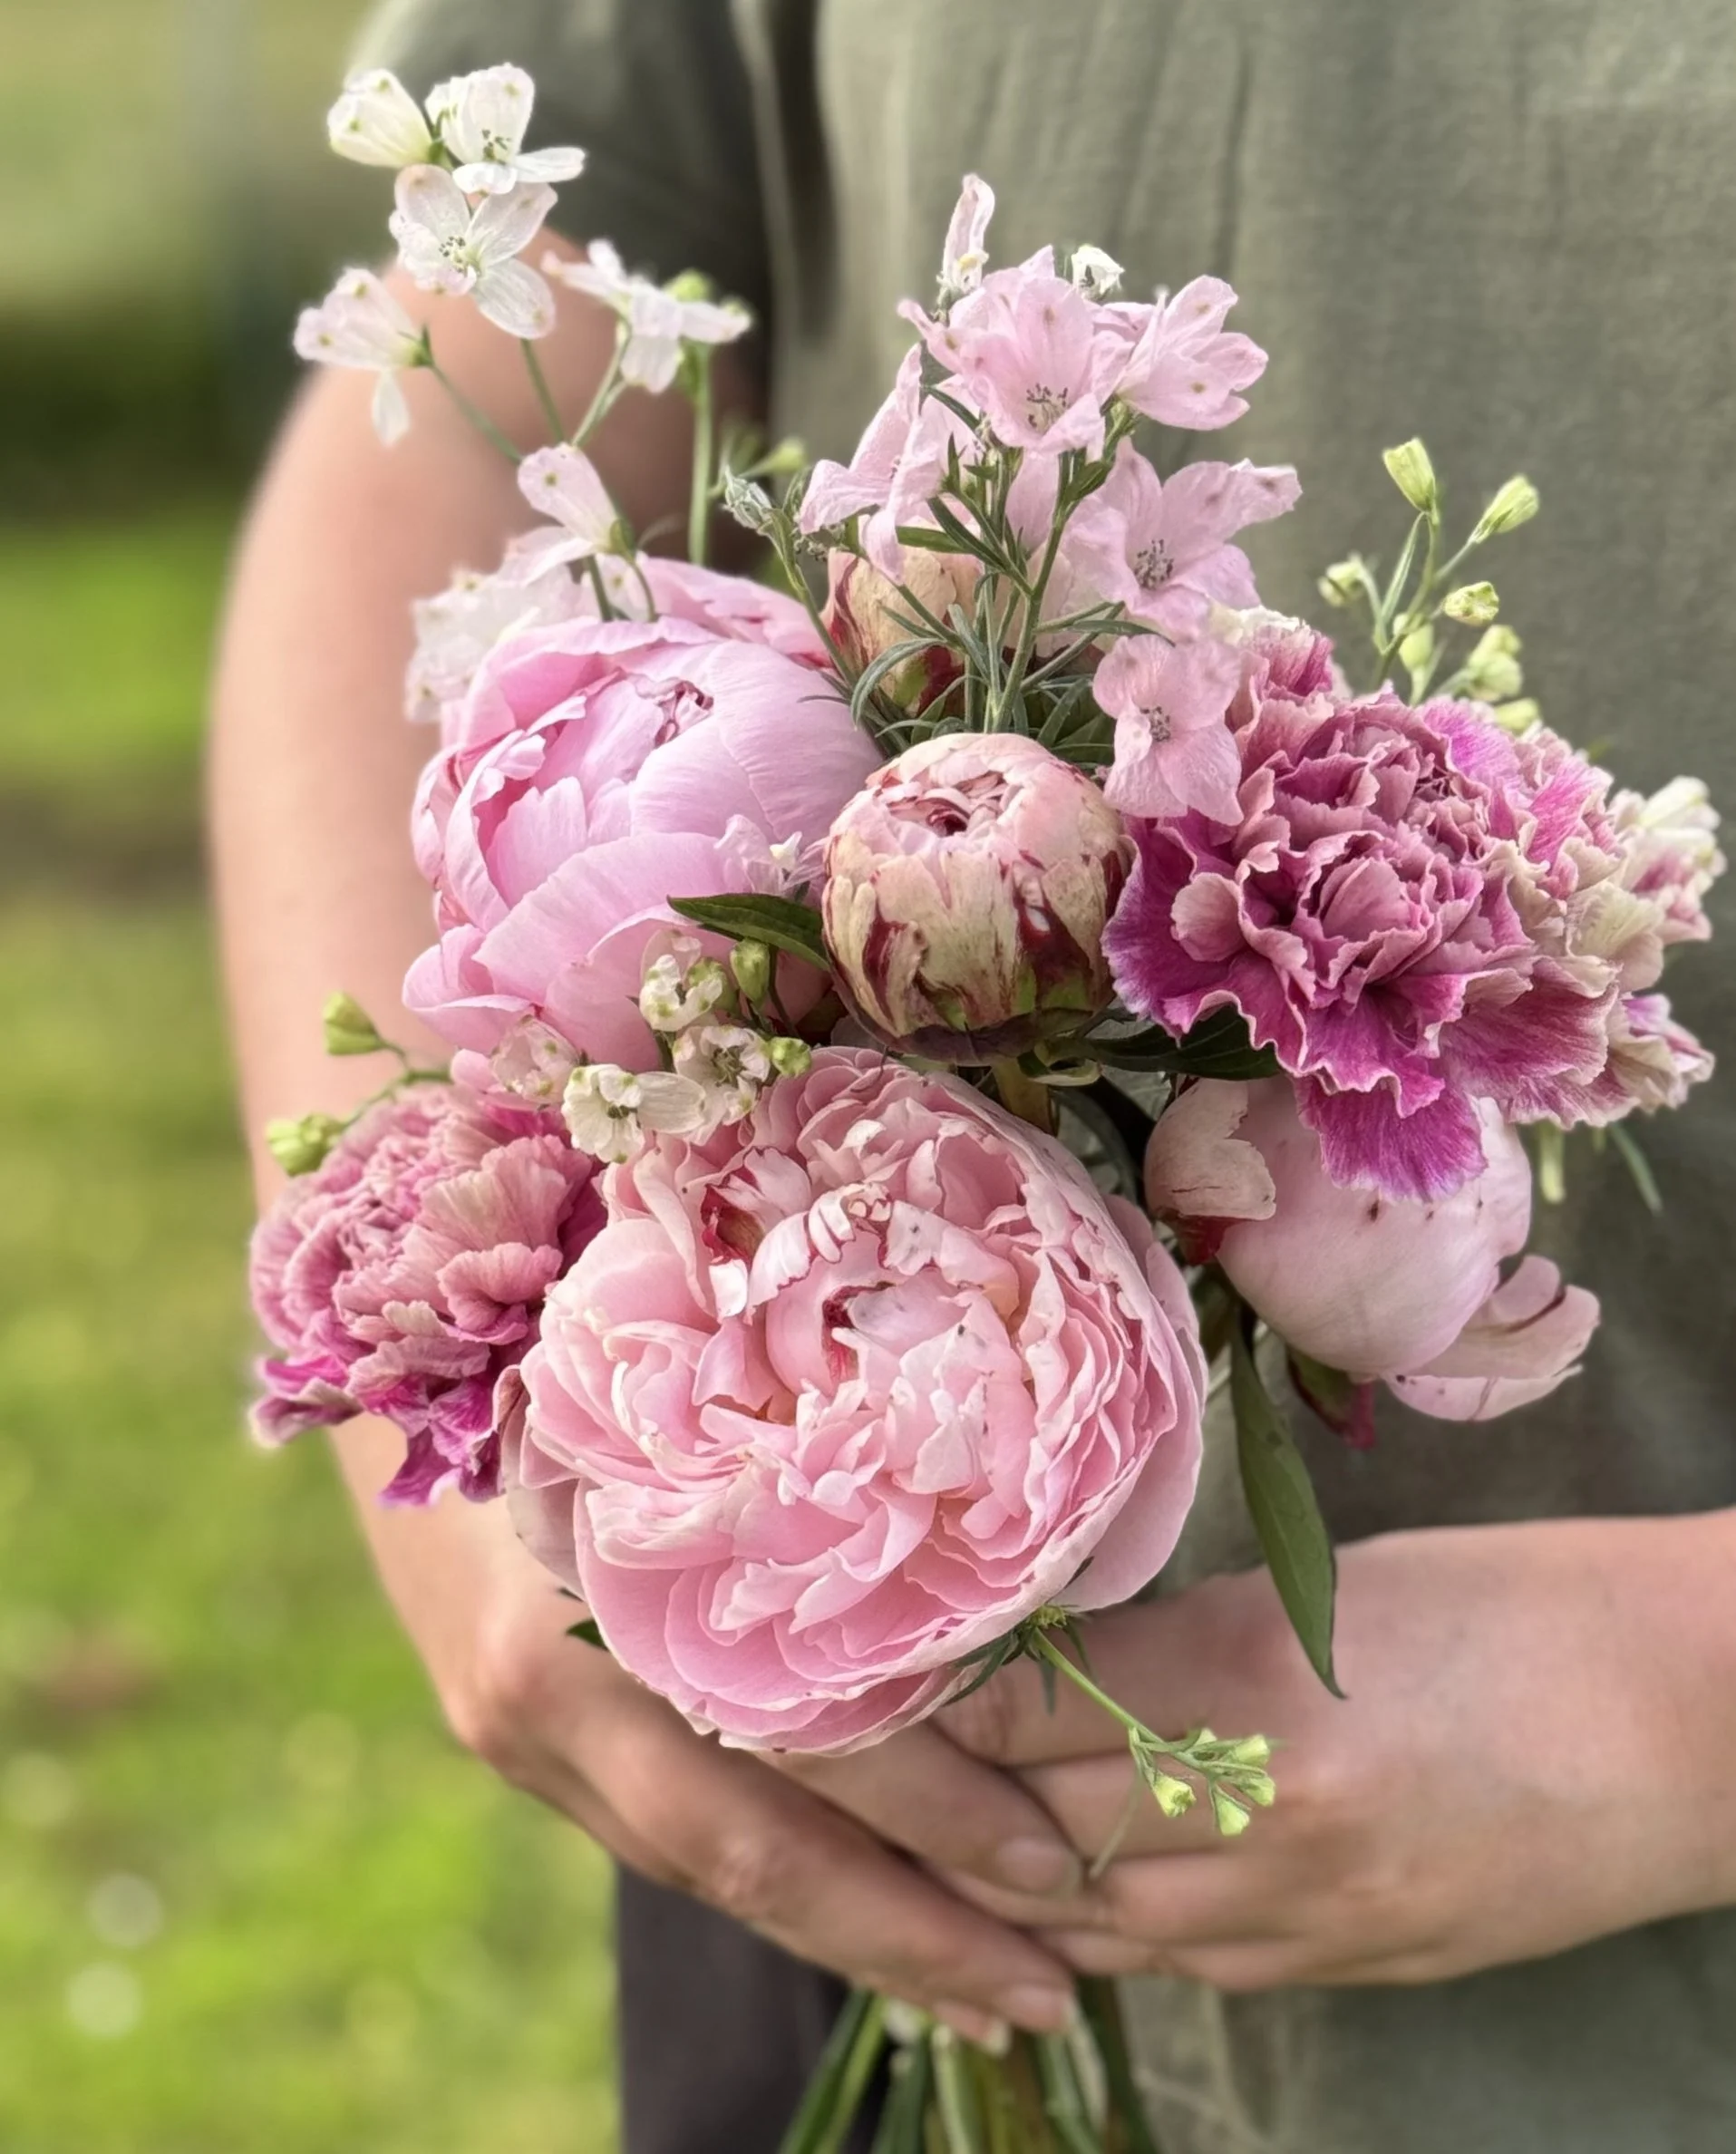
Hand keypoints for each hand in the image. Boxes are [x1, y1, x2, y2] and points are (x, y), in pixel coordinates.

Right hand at [348, 1413, 1082, 2044]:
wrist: (396, 1349)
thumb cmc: (582, 1334)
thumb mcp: (694, 1391)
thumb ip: (808, 1483)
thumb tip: (1015, 1578)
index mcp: (611, 1576)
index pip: (799, 1734)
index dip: (936, 1813)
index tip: (1061, 1868)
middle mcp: (555, 1679)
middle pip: (755, 1848)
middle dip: (910, 1933)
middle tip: (1051, 1992)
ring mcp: (526, 1728)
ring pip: (711, 1873)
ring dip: (853, 1941)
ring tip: (984, 1992)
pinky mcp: (519, 1746)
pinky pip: (667, 1846)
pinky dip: (779, 1893)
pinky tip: (868, 1926)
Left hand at [932, 1513, 1735, 1990]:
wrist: (1679, 1721)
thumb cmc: (1509, 1607)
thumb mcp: (1322, 1590)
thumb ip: (1180, 1642)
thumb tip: (1058, 1666)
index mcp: (1250, 1686)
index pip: (1027, 1711)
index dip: (935, 1695)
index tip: (873, 1670)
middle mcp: (1261, 1819)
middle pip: (1037, 1830)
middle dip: (943, 1797)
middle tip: (869, 1757)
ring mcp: (1308, 1914)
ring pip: (1096, 1921)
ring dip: (1008, 1881)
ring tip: (935, 1833)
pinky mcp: (1347, 1968)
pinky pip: (1186, 1968)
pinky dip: (1108, 1935)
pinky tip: (1063, 1901)